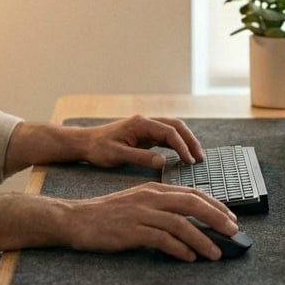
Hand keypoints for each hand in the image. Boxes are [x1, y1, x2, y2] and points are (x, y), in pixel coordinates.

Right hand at [65, 182, 237, 260]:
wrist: (77, 219)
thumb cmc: (108, 215)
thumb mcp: (137, 203)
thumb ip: (160, 208)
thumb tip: (187, 223)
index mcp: (153, 189)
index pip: (192, 193)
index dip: (215, 205)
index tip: (230, 217)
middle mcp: (150, 197)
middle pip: (192, 204)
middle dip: (217, 218)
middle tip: (234, 232)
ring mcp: (142, 213)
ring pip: (181, 223)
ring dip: (203, 240)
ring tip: (216, 253)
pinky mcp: (133, 230)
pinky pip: (163, 240)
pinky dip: (180, 249)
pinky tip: (189, 258)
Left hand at [78, 115, 203, 170]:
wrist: (85, 143)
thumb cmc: (98, 149)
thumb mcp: (117, 155)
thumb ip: (140, 158)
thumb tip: (163, 162)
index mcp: (140, 124)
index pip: (169, 131)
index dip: (182, 146)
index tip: (190, 161)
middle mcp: (145, 123)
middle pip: (175, 126)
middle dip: (190, 141)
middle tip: (200, 158)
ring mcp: (146, 128)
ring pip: (172, 130)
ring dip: (185, 142)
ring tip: (195, 159)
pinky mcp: (144, 136)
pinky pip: (165, 138)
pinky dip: (176, 145)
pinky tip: (182, 157)